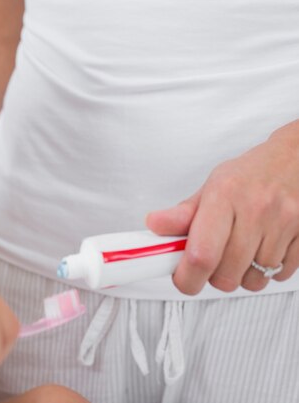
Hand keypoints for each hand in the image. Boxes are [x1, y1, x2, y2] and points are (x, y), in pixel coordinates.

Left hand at [146, 119, 298, 294]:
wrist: (298, 159)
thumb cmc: (252, 174)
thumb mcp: (212, 187)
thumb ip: (183, 213)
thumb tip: (155, 225)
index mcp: (224, 195)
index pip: (201, 254)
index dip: (187, 277)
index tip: (182, 279)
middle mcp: (256, 210)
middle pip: (226, 275)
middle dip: (214, 278)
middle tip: (212, 263)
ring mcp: (284, 224)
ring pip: (254, 280)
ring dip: (242, 276)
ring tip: (239, 254)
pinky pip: (280, 275)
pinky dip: (267, 272)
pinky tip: (261, 251)